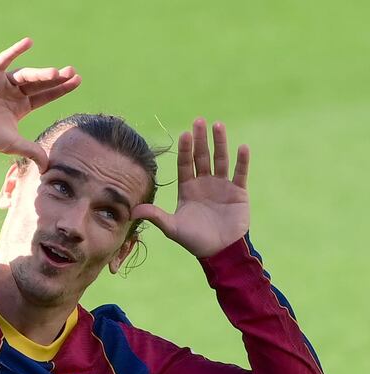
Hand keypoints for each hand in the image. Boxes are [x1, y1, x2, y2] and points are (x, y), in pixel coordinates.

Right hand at [0, 38, 80, 172]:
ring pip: (26, 74)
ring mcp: (2, 82)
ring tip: (56, 73)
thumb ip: (31, 151)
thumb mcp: (13, 144)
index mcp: (20, 107)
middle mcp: (13, 93)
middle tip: (72, 73)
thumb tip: (47, 167)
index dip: (60, 89)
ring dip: (41, 73)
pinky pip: (4, 59)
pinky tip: (29, 43)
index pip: (44, 96)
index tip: (77, 81)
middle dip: (56, 79)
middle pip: (39, 83)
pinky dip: (15, 50)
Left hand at [132, 119, 250, 257]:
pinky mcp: (238, 192)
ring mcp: (222, 186)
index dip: (185, 150)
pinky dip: (241, 161)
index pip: (185, 164)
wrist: (220, 252)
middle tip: (199, 120)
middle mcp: (204, 183)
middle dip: (200, 140)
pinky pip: (240, 173)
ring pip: (220, 160)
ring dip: (220, 143)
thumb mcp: (172, 228)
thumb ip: (155, 216)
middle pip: (202, 157)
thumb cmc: (194, 241)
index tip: (184, 134)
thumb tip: (132, 210)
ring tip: (217, 125)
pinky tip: (241, 147)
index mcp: (188, 189)